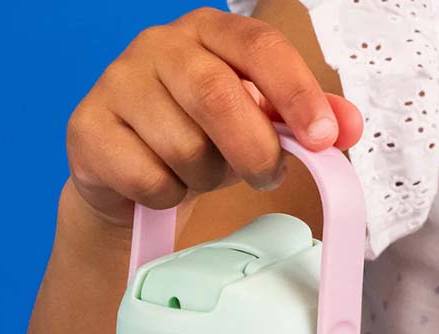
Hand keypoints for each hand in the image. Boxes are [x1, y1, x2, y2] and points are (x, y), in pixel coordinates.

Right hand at [66, 7, 362, 223]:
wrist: (132, 175)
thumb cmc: (204, 139)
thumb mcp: (260, 126)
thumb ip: (305, 121)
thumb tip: (351, 127)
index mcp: (210, 32)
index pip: (259, 47)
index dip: (297, 93)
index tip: (325, 138)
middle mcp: (159, 45)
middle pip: (217, 96)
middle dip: (253, 150)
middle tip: (266, 176)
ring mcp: (117, 82)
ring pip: (183, 146)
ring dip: (206, 177)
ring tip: (200, 173)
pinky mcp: (88, 128)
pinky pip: (147, 177)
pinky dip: (168, 195)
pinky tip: (162, 184)